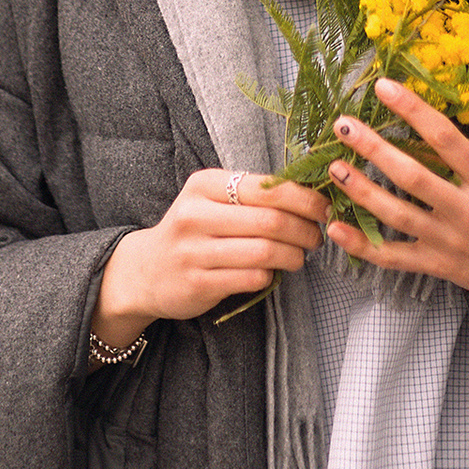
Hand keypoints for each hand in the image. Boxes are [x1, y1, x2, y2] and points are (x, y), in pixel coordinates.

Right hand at [91, 170, 330, 350]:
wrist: (144, 271)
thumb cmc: (192, 230)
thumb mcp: (211, 200)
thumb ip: (251, 194)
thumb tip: (309, 196)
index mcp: (204, 185)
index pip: (268, 187)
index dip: (304, 199)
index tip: (324, 208)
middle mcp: (196, 215)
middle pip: (270, 220)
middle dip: (304, 229)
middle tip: (316, 236)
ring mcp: (194, 251)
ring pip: (264, 251)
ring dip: (293, 255)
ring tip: (300, 256)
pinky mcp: (197, 283)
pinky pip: (251, 278)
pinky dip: (271, 275)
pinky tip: (273, 272)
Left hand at [325, 78, 468, 322]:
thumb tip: (424, 130)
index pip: (443, 136)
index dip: (411, 109)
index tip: (383, 86)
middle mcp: (468, 210)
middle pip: (411, 175)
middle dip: (372, 147)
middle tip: (343, 125)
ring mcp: (451, 242)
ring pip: (396, 214)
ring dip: (361, 189)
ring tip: (334, 167)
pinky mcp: (440, 266)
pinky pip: (394, 257)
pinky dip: (361, 245)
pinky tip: (335, 227)